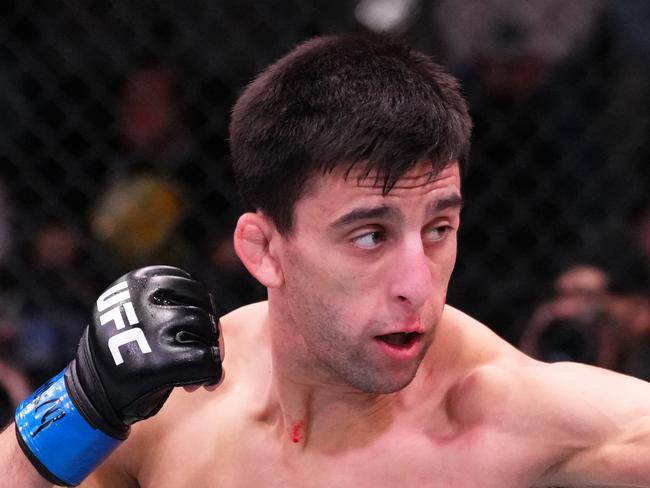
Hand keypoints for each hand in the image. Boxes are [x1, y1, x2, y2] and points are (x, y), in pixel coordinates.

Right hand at [15, 266, 222, 485]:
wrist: (91, 397)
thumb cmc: (124, 355)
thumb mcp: (138, 313)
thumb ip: (174, 308)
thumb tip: (218, 328)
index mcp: (138, 282)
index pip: (194, 289)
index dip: (203, 313)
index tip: (195, 335)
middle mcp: (143, 299)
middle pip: (204, 308)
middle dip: (210, 334)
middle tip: (202, 355)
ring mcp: (150, 328)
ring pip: (206, 330)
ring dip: (210, 352)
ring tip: (194, 371)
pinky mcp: (158, 362)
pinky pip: (206, 361)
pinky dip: (210, 374)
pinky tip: (199, 384)